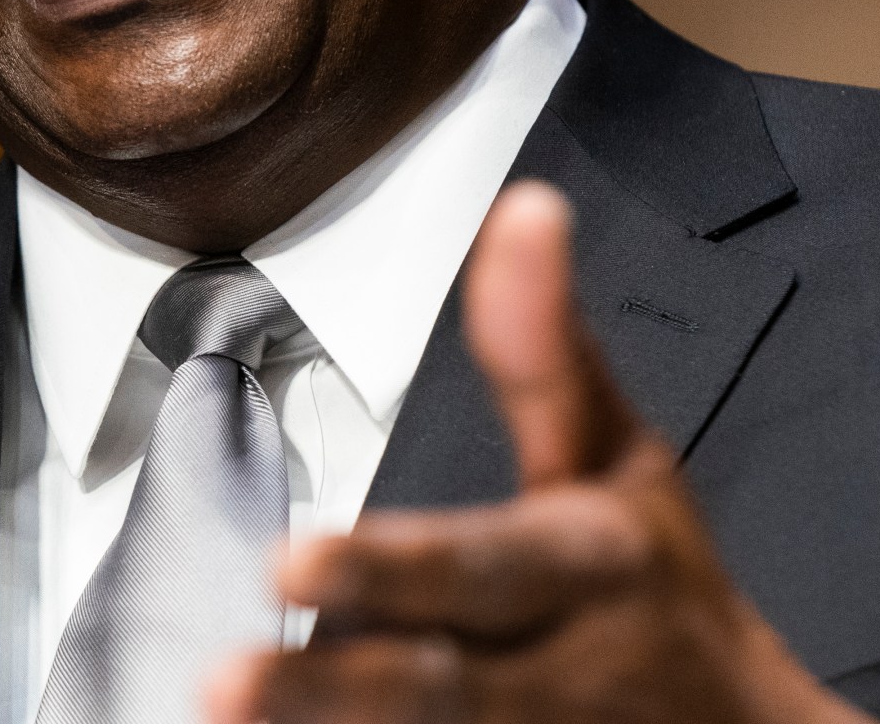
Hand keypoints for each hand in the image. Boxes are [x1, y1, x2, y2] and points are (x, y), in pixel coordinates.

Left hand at [206, 182, 875, 723]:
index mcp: (589, 568)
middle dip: (333, 688)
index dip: (393, 569)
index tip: (291, 560)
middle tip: (224, 678)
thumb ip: (547, 351)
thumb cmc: (657, 588)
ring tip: (222, 718)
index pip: (485, 566)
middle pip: (440, 688)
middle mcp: (559, 674)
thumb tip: (523, 207)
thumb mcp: (617, 458)